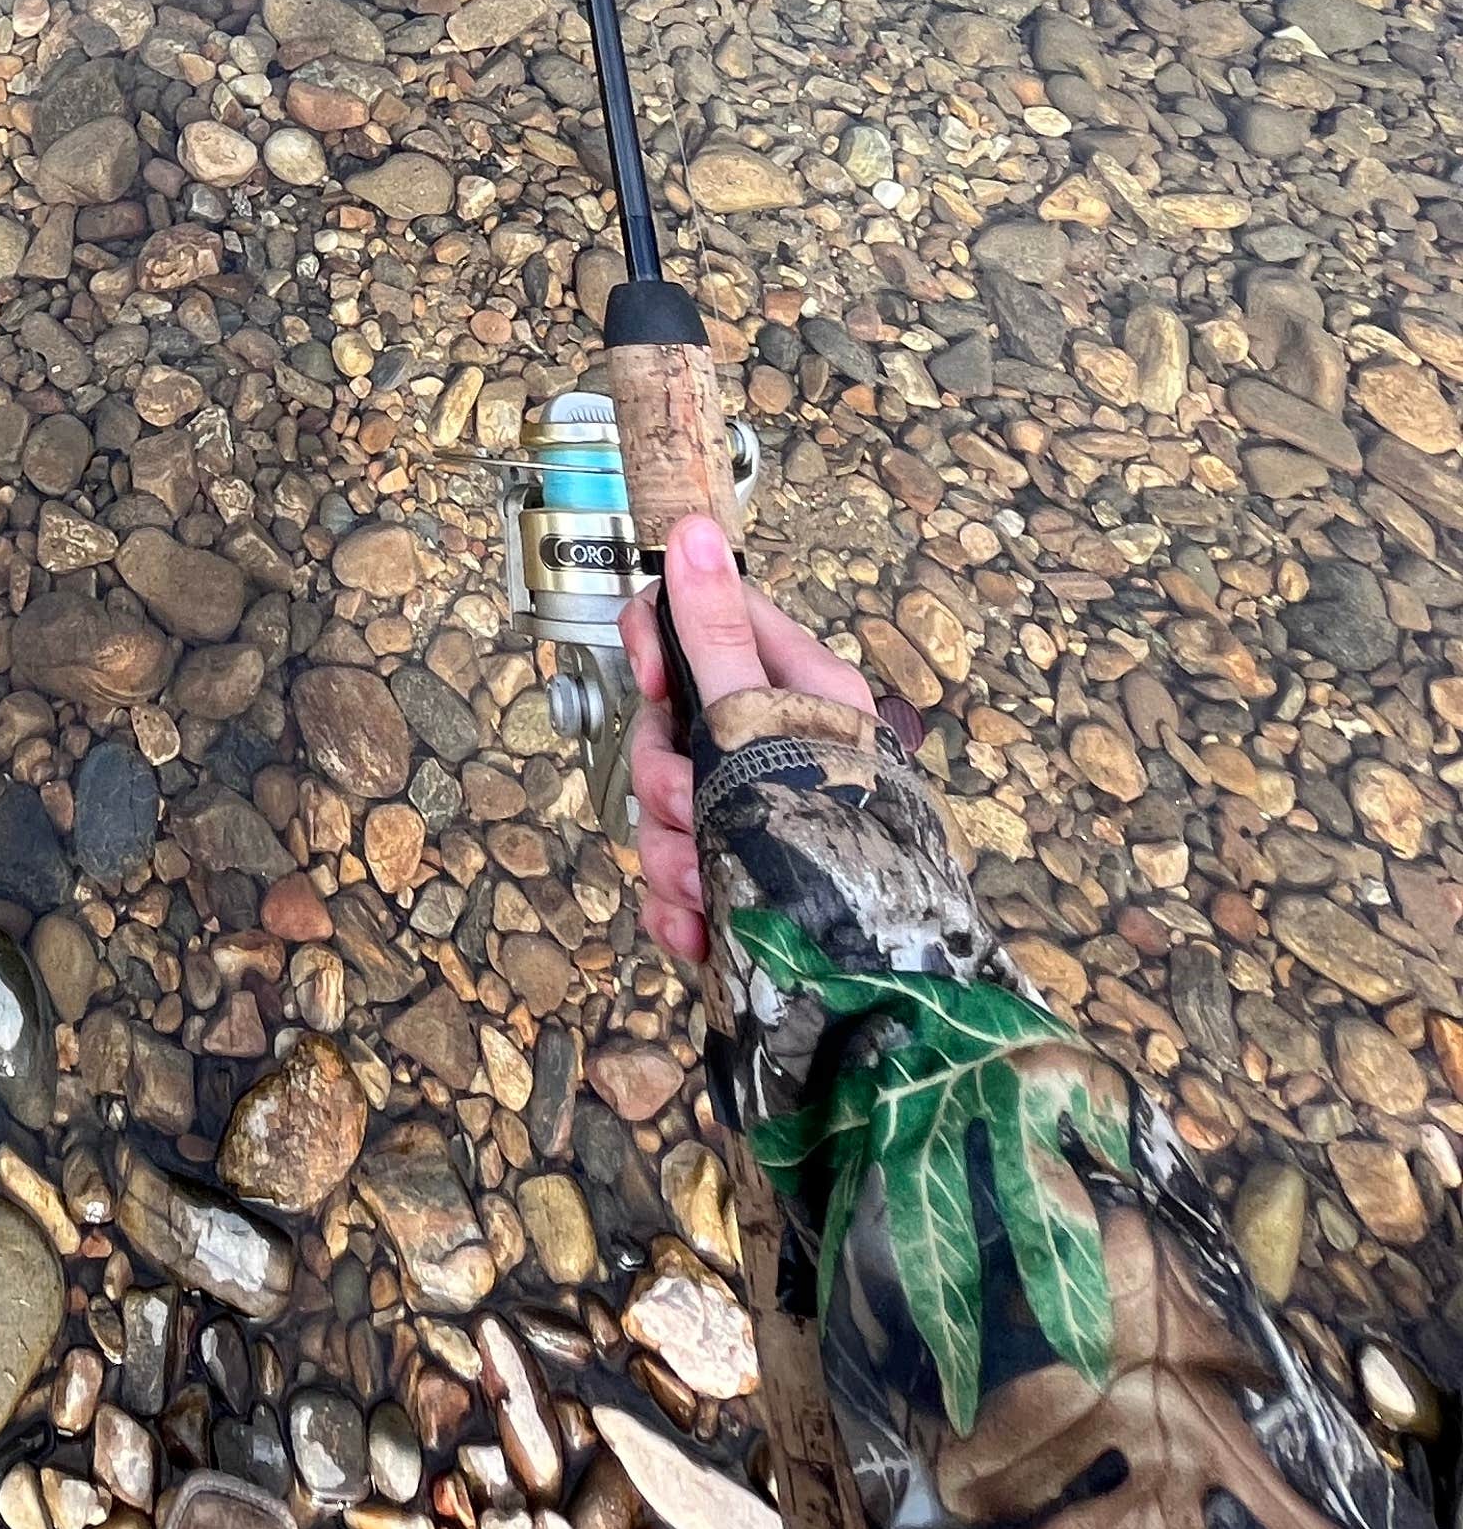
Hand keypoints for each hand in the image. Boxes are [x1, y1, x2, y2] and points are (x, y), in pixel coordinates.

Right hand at [623, 513, 872, 965]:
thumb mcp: (760, 725)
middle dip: (665, 780)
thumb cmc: (833, 849)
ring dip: (673, 852)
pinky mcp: (744, 884)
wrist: (876, 999)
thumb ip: (716, 633)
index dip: (659, 643)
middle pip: (674, 727)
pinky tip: (701, 928)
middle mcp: (782, 750)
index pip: (710, 620)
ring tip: (705, 887)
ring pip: (671, 808)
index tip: (651, 682)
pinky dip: (682, 907)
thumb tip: (694, 530)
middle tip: (692, 807)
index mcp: (801, 692)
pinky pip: (682, 876)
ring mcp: (761, 821)